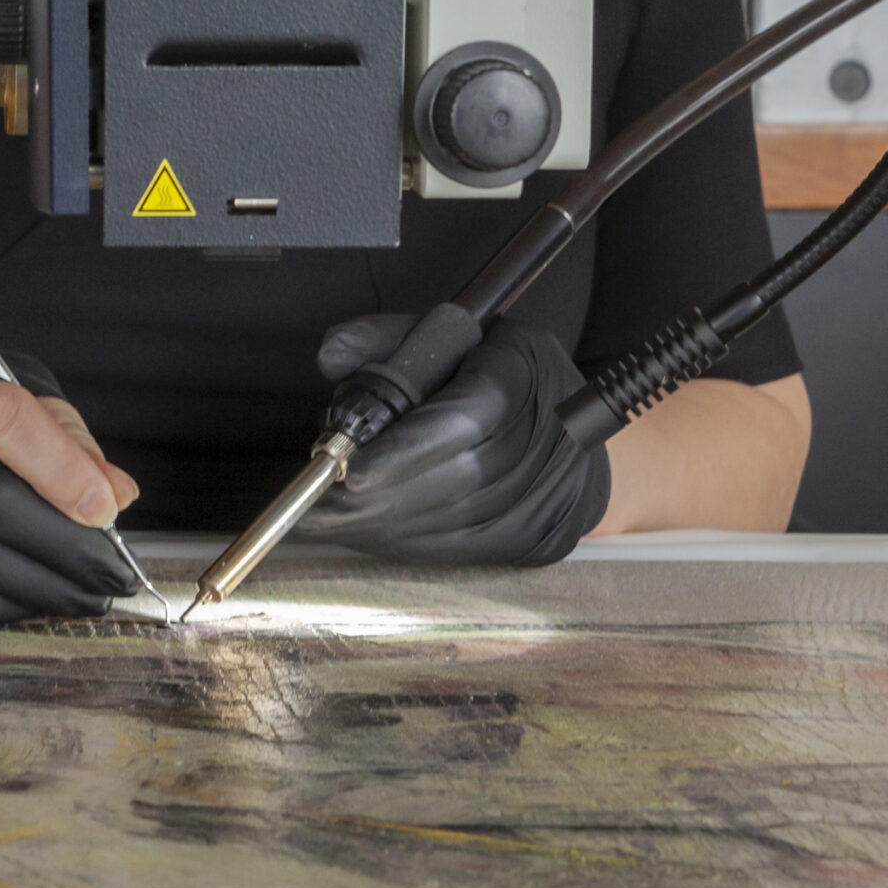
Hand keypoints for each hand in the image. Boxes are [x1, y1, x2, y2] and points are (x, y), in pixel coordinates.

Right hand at [0, 340, 140, 622]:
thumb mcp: (19, 398)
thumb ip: (70, 443)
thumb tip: (116, 496)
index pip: (1, 419)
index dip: (58, 468)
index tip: (105, 511)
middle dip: (59, 545)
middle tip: (109, 574)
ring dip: (32, 584)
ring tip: (79, 594)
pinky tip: (27, 602)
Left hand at [304, 314, 610, 565]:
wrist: (571, 431)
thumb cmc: (493, 376)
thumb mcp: (449, 338)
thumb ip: (386, 340)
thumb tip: (330, 356)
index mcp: (523, 372)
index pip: (465, 418)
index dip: (405, 450)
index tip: (350, 473)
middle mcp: (547, 436)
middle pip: (457, 479)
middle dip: (379, 499)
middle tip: (315, 508)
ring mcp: (547, 495)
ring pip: (454, 522)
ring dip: (385, 527)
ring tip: (330, 522)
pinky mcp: (536, 538)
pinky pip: (461, 549)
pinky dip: (407, 544)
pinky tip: (369, 534)